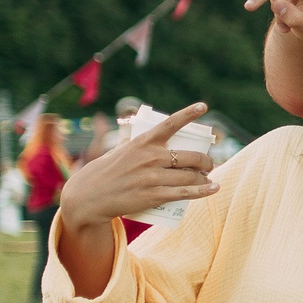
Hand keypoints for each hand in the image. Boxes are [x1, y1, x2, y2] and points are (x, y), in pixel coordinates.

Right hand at [55, 103, 215, 234]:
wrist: (88, 196)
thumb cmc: (105, 171)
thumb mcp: (119, 150)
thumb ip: (136, 142)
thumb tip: (147, 132)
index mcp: (142, 143)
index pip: (169, 124)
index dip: (188, 114)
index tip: (203, 106)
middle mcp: (149, 158)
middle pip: (190, 156)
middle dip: (205, 161)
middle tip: (208, 164)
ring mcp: (152, 177)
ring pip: (190, 176)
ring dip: (204, 177)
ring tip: (207, 177)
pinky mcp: (153, 196)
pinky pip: (184, 193)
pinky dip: (203, 190)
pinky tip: (214, 187)